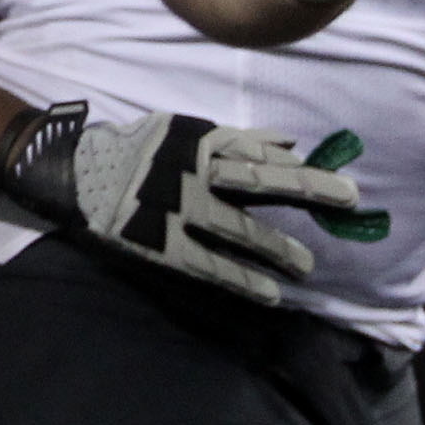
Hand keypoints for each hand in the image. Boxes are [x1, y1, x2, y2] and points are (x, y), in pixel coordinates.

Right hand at [0, 102, 363, 305]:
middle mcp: (190, 171)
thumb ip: (235, 140)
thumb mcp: (184, 132)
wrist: (76, 175)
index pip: (258, 154)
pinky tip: (271, 293)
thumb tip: (289, 142)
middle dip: (305, 190)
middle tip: (348, 203)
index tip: (342, 187)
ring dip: (277, 246)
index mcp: (196, 141)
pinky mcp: (162, 243)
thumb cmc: (138, 152)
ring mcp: (176, 208)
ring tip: (308, 264)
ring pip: (237, 228)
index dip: (300, 169)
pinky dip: (243, 279)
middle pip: (257, 181)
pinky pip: (209, 264)